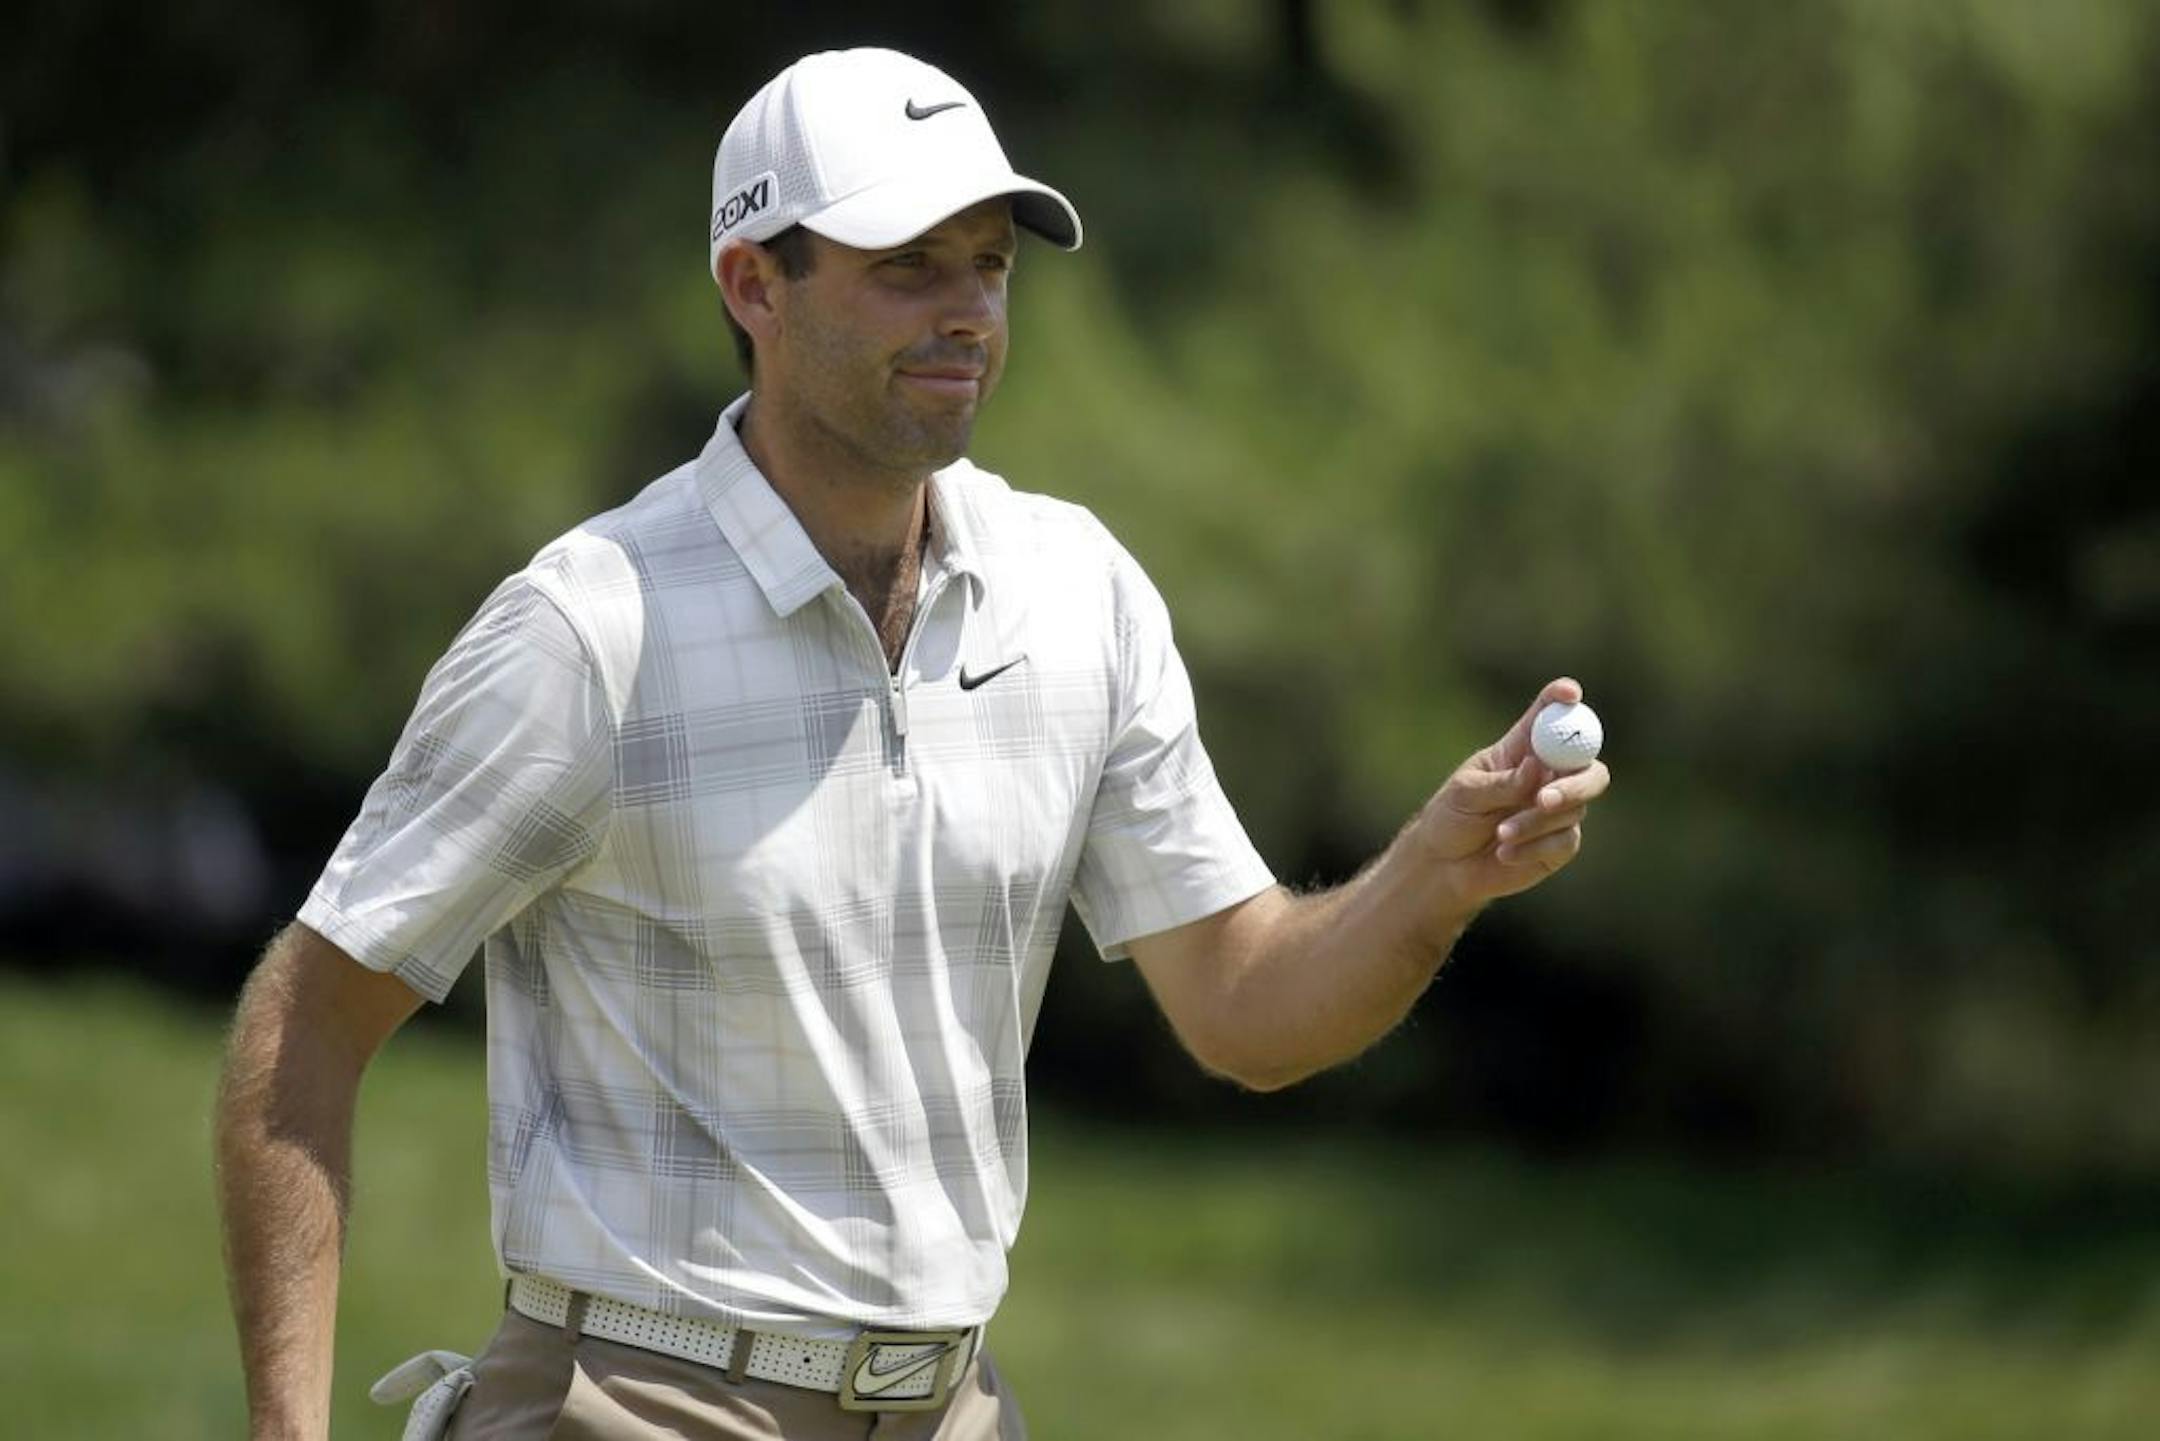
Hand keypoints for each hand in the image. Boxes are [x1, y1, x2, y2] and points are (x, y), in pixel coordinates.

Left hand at [1408, 676, 1610, 913]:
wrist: (1445, 866)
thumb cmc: (1451, 818)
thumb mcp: (1466, 795)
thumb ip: (1503, 783)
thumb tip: (1536, 767)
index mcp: (1521, 749)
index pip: (1549, 715)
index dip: (1563, 699)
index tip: (1570, 693)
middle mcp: (1548, 774)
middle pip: (1588, 767)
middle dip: (1573, 782)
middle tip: (1543, 799)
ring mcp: (1559, 809)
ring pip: (1574, 809)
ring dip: (1535, 823)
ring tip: (1499, 835)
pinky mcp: (1560, 843)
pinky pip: (1564, 841)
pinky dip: (1533, 847)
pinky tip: (1504, 854)